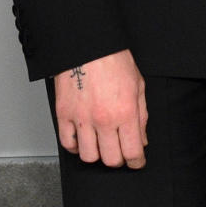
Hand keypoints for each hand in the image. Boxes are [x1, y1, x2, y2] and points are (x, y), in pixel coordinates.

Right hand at [54, 49, 147, 168]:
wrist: (87, 44)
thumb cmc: (113, 59)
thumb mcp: (138, 85)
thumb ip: (141, 115)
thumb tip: (141, 139)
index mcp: (125, 112)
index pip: (133, 152)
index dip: (137, 162)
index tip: (137, 161)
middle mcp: (103, 119)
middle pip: (111, 160)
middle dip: (119, 160)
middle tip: (120, 152)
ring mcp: (81, 118)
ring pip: (88, 156)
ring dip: (97, 154)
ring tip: (101, 145)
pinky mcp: (64, 114)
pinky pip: (68, 143)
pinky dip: (76, 146)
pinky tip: (83, 139)